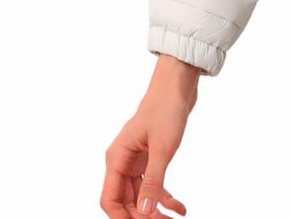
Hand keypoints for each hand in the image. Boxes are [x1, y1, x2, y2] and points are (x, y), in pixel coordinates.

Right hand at [101, 55, 199, 216]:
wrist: (178, 85)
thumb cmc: (166, 109)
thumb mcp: (163, 148)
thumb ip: (154, 181)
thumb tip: (145, 213)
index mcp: (117, 158)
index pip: (110, 199)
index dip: (122, 218)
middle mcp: (122, 161)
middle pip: (125, 201)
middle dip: (142, 216)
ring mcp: (136, 160)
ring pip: (140, 195)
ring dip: (154, 210)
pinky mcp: (150, 157)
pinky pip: (153, 184)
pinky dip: (165, 197)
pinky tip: (180, 208)